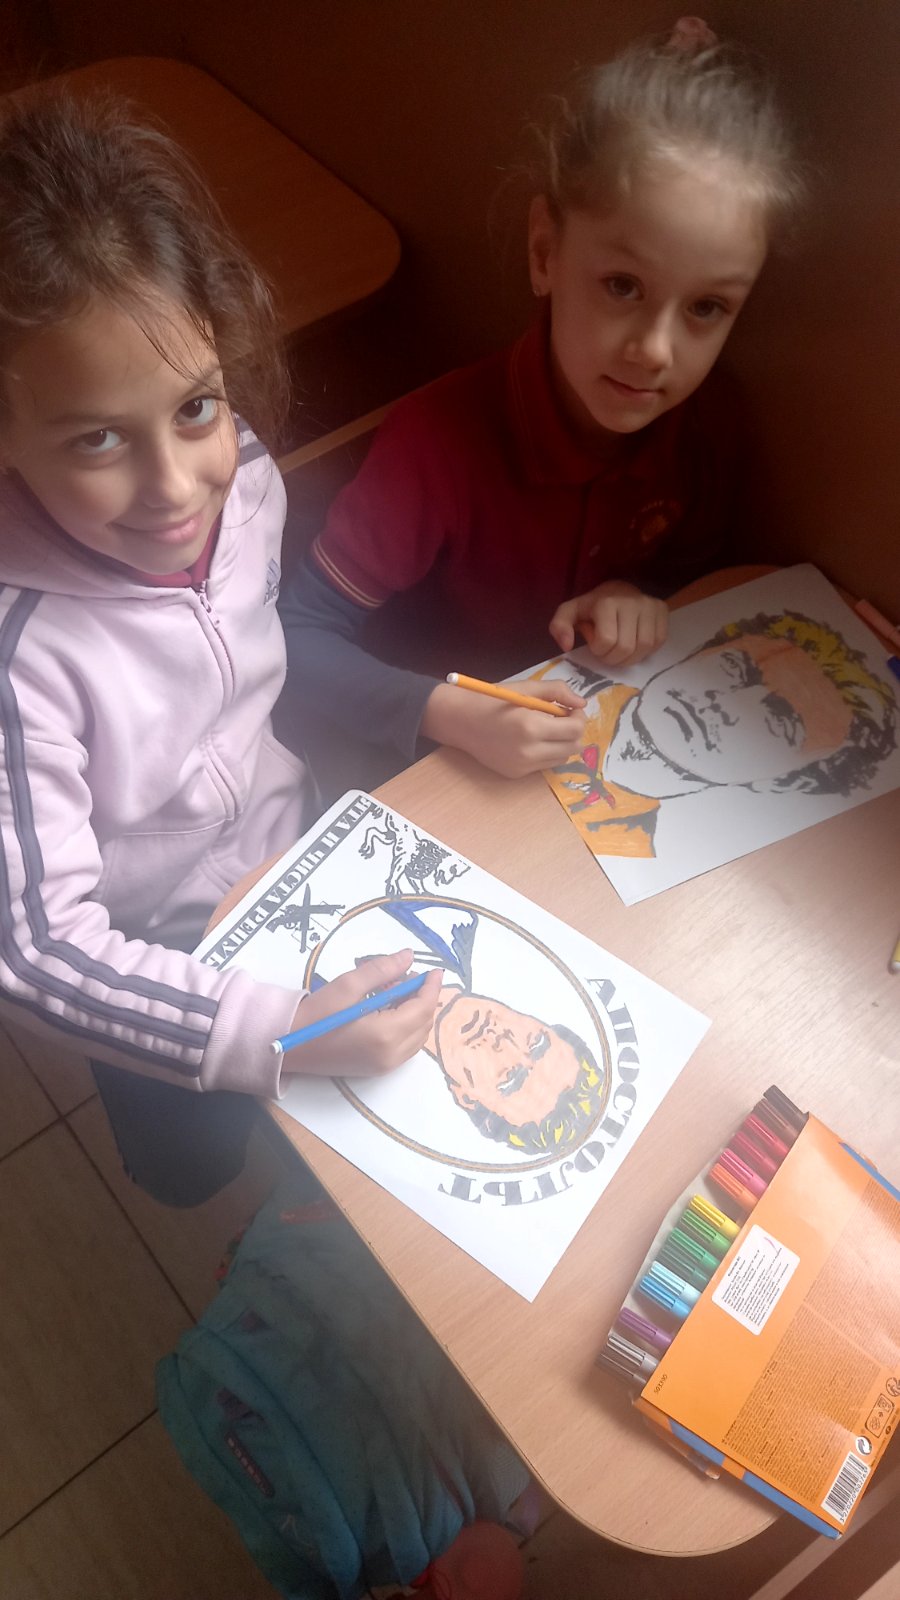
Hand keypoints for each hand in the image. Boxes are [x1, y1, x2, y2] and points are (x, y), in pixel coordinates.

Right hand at [282, 950, 442, 1076]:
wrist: (289, 1047)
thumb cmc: (316, 1014)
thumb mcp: (348, 986)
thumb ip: (382, 970)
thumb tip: (409, 956)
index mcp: (384, 1035)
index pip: (421, 1008)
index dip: (431, 987)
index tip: (434, 970)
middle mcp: (390, 1055)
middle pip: (424, 1023)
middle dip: (424, 998)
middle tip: (411, 977)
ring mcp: (385, 1066)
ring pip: (418, 1036)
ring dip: (416, 1013)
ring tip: (398, 991)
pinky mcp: (378, 1069)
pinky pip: (406, 1047)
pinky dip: (407, 1027)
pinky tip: (391, 1010)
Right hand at [421, 679, 585, 777]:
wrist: (460, 721)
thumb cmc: (492, 699)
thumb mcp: (526, 687)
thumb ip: (557, 692)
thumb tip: (581, 704)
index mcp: (531, 726)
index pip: (575, 730)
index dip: (579, 718)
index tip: (571, 709)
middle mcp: (529, 751)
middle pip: (573, 748)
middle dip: (573, 732)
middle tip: (563, 719)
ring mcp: (522, 766)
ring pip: (561, 758)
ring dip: (561, 744)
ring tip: (547, 730)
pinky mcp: (516, 774)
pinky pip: (543, 764)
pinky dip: (545, 752)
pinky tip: (531, 740)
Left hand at [549, 581, 667, 666]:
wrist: (618, 590)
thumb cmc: (593, 606)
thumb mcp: (570, 613)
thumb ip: (559, 626)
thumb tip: (566, 645)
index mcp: (606, 603)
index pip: (606, 642)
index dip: (599, 650)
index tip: (595, 643)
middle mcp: (632, 602)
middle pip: (626, 648)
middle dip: (613, 658)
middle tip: (607, 651)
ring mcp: (650, 606)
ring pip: (643, 648)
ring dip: (630, 657)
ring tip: (620, 649)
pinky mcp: (662, 611)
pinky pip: (657, 643)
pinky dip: (645, 650)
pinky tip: (635, 643)